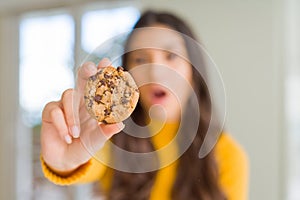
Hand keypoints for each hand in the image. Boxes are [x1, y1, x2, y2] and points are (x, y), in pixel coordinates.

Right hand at [41, 58, 123, 172]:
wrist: (66, 159)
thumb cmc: (85, 145)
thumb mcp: (97, 140)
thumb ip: (106, 131)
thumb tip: (120, 124)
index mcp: (93, 104)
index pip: (98, 85)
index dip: (102, 73)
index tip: (108, 63)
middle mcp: (79, 100)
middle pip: (81, 78)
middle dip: (86, 71)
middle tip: (91, 69)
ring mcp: (64, 104)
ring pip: (68, 94)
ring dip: (72, 115)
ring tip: (76, 134)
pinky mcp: (50, 111)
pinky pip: (55, 111)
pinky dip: (62, 125)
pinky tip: (67, 137)